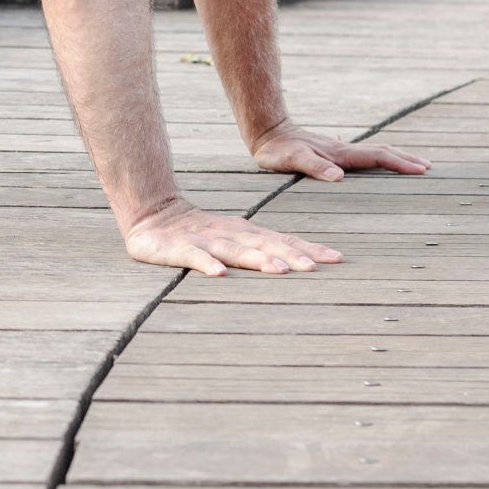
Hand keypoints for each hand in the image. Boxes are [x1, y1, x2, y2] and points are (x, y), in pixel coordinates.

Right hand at [122, 201, 342, 275]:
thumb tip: (295, 263)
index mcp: (245, 233)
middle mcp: (230, 234)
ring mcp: (205, 240)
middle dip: (290, 255)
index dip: (308, 249)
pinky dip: (207, 264)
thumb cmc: (197, 231)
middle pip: (265, 244)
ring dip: (257, 259)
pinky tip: (219, 274)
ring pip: (235, 250)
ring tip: (278, 270)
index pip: (282, 240)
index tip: (336, 258)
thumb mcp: (232, 239)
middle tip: (315, 267)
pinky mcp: (179, 249)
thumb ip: (258, 249)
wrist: (151, 214)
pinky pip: (194, 257)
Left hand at [252, 119, 429, 182]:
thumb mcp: (292, 160)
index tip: (421, 169)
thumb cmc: (277, 151)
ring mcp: (340, 151)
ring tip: (414, 164)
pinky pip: (364, 157)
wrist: (267, 132)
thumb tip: (339, 177)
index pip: (376, 158)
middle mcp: (344, 151)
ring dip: (396, 157)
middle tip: (428, 168)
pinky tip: (380, 166)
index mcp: (340, 154)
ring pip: (374, 153)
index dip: (399, 163)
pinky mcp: (333, 154)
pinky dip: (380, 160)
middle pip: (382, 152)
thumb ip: (314, 167)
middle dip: (406, 159)